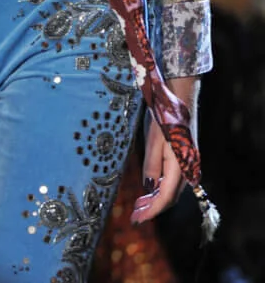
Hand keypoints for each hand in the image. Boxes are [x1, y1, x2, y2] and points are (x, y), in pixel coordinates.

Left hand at [132, 77, 199, 223]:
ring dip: (156, 200)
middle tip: (135, 216)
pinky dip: (161, 189)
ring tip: (139, 206)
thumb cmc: (165, 119)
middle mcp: (187, 169)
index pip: (165, 197)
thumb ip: (152, 165)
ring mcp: (187, 165)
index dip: (151, 210)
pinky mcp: (184, 161)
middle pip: (170, 197)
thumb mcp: (153, 141)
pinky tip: (150, 190)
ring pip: (172, 190)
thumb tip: (149, 188)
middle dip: (152, 208)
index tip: (137, 219)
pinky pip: (172, 181)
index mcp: (179, 166)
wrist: (180, 101)